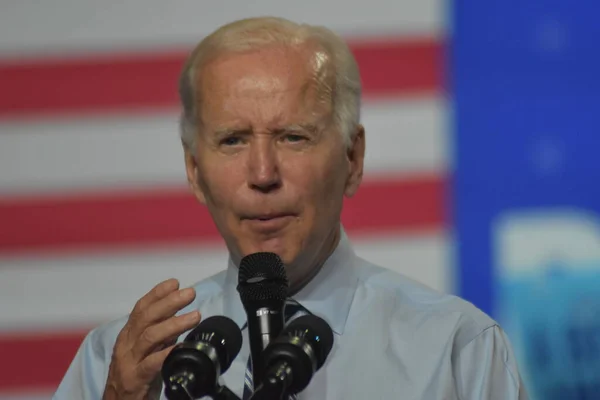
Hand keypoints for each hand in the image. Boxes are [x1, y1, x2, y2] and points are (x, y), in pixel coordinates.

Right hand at [102, 278, 200, 399]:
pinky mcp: (135, 379)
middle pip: (146, 317)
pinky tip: (181, 346)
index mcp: (129, 335)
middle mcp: (126, 344)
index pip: (141, 308)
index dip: (157, 293)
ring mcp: (129, 362)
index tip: (175, 282)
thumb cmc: (134, 374)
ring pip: (149, 336)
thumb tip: (181, 316)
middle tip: (189, 293)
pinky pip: (152, 364)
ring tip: (195, 316)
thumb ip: (161, 334)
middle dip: (169, 302)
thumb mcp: (147, 350)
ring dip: (174, 323)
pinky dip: (167, 353)